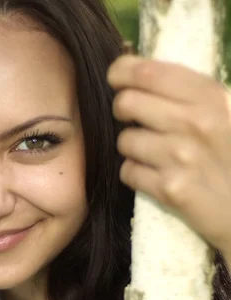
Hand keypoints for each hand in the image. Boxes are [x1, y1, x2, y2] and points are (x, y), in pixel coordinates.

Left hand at [107, 55, 230, 252]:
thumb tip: (137, 73)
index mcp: (211, 97)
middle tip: (134, 119)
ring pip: (125, 140)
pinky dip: (136, 174)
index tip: (117, 79)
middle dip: (123, 111)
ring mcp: (182, 157)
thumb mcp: (225, 112)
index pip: (148, 72)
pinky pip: (128, 171)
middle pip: (126, 103)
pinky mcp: (171, 189)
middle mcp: (196, 123)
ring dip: (132, 147)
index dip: (121, 72)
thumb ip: (188, 93)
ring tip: (154, 154)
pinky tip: (157, 176)